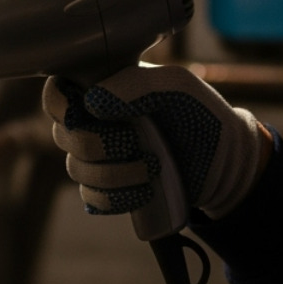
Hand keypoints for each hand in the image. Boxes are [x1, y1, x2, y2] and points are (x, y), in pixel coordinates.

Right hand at [42, 64, 266, 219]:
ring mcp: (101, 159)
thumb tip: (92, 102)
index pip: (55, 96)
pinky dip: (117, 197)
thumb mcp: (177, 86)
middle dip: (99, 144)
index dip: (61, 107)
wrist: (227, 162)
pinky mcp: (112, 190)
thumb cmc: (202, 114)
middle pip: (64, 136)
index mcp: (102, 90)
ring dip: (115, 173)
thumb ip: (136, 84)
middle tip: (136, 140)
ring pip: (78, 170)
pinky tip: (144, 189)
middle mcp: (94, 124)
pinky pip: (93, 199)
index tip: (88, 113)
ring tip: (152, 166)